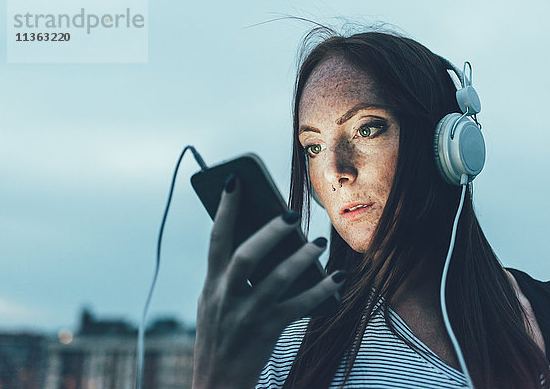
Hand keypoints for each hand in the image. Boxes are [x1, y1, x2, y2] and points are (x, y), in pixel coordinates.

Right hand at [192, 174, 344, 388]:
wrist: (216, 383)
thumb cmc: (219, 336)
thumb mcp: (214, 303)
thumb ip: (231, 275)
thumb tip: (264, 242)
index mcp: (211, 285)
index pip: (216, 239)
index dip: (225, 209)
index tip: (236, 181)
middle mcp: (226, 298)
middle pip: (246, 256)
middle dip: (268, 232)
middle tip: (291, 214)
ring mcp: (247, 316)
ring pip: (276, 280)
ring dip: (301, 258)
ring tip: (319, 242)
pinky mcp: (267, 332)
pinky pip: (299, 307)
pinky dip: (320, 290)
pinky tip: (338, 277)